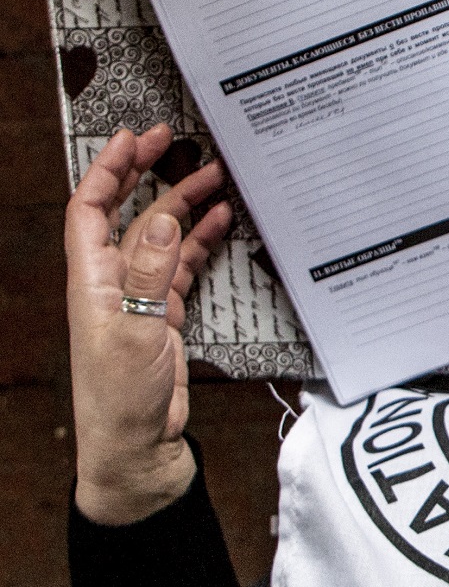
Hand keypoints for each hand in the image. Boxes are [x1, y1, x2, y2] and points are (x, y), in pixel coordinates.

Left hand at [66, 125, 233, 524]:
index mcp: (91, 281)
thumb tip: (163, 219)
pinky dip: (201, 242)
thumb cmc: (120, 400)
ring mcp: (138, 297)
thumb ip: (150, 274)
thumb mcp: (135, 332)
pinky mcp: (163, 315)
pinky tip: (220, 224)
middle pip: (129, 214)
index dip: (109, 170)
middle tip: (176, 142)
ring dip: (185, 206)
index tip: (135, 138)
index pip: (92, 209)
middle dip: (149, 175)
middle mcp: (112, 282)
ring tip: (216, 178)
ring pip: (162, 237)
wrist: (136, 448)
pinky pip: (183, 266)